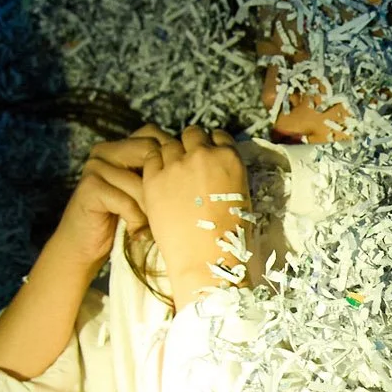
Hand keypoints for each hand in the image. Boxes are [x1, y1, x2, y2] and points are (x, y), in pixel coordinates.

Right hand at [53, 124, 171, 267]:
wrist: (83, 246)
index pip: (153, 135)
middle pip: (150, 152)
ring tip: (152, 227)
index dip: (172, 156)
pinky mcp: (89, 187)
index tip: (182, 186)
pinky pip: (126, 201)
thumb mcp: (145, 193)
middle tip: (169, 209)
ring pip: (142, 182)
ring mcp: (95, 166)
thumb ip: (160, 175)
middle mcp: (105, 150)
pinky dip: (136, 220)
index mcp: (120, 146)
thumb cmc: (124, 220)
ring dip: (151, 209)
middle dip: (164, 183)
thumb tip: (197, 164)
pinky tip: (135, 232)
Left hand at [140, 125, 252, 309]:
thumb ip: (226, 174)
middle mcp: (203, 154)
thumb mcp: (239, 196)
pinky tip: (158, 180)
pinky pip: (151, 158)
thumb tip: (214, 170)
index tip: (207, 156)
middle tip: (187, 162)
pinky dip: (154, 165)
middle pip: (192, 133)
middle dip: (190, 144)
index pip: (218, 136)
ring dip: (170, 154)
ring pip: (169, 144)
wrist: (206, 257)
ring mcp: (176, 164)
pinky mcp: (154, 178)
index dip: (211, 145)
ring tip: (171, 173)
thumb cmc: (230, 235)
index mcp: (229, 158)